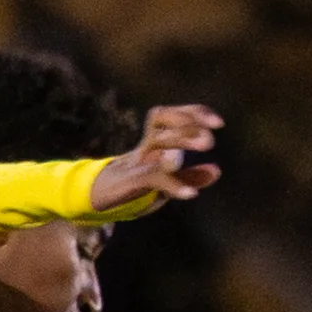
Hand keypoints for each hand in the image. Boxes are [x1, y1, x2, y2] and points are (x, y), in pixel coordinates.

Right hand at [90, 104, 224, 211]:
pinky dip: (173, 184)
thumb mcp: (164, 181)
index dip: (195, 113)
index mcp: (153, 142)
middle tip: (210, 139)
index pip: (171, 116)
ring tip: (206, 146)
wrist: (93, 198)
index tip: (218, 123)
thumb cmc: (131, 188)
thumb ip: (189, 176)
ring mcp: (136, 162)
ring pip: (157, 140)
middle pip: (162, 120)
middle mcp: (145, 146)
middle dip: (188, 124)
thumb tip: (216, 170)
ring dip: (182, 139)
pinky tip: (191, 194)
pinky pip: (152, 177)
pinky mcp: (130, 181)